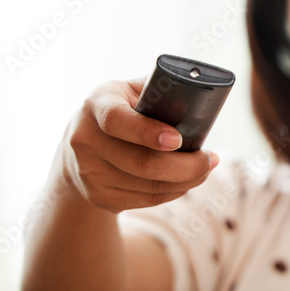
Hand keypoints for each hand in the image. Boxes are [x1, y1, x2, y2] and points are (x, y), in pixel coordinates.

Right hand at [60, 78, 219, 213]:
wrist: (80, 146)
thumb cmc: (120, 110)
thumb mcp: (129, 92)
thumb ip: (157, 90)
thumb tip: (198, 92)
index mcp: (96, 105)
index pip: (117, 121)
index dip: (148, 132)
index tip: (178, 139)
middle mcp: (86, 140)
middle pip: (142, 164)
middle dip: (186, 166)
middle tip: (210, 160)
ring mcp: (89, 173)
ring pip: (149, 187)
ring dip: (186, 181)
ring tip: (204, 170)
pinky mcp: (98, 196)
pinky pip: (146, 200)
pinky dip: (172, 192)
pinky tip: (184, 182)